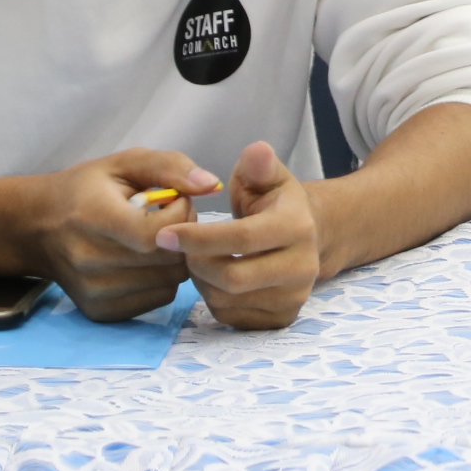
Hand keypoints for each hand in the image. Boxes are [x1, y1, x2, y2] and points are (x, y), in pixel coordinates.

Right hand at [24, 149, 212, 321]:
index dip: (179, 216)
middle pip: (167, 261)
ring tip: (155, 238)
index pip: (155, 235)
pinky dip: (162, 278)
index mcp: (94, 218)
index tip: (174, 200)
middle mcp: (90, 261)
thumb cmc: (86, 189)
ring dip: (175, 258)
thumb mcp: (125, 163)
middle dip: (183, 236)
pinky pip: (158, 299)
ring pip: (169, 282)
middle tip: (168, 218)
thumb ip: (171, 167)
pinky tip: (146, 260)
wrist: (36, 227)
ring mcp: (94, 292)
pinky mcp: (100, 312)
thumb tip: (211, 185)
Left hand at [158, 140, 321, 329]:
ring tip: (200, 260)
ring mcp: (294, 297)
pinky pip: (231, 318)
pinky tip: (215, 279)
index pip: (241, 238)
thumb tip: (257, 150)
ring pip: (227, 301)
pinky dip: (213, 300)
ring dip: (202, 282)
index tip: (164, 235)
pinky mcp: (282, 319)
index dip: (198, 237)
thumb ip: (259, 165)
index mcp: (297, 227)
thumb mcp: (268, 177)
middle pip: (232, 278)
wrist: (307, 238)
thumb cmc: (275, 203)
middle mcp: (302, 267)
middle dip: (197, 264)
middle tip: (182, 249)